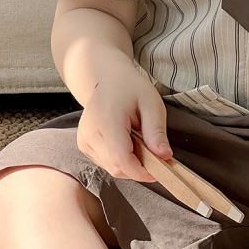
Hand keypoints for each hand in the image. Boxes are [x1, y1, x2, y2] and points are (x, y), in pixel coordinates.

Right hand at [76, 62, 173, 183]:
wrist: (107, 78)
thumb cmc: (131, 88)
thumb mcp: (151, 103)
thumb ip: (156, 130)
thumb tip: (165, 157)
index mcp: (106, 121)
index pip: (121, 158)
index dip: (141, 170)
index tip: (161, 170)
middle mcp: (89, 134)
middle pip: (117, 167)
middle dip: (139, 167)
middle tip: (157, 155)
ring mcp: (83, 141)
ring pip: (111, 168)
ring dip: (131, 164)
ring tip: (142, 142)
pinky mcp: (83, 145)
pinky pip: (105, 163)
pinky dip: (121, 159)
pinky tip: (129, 142)